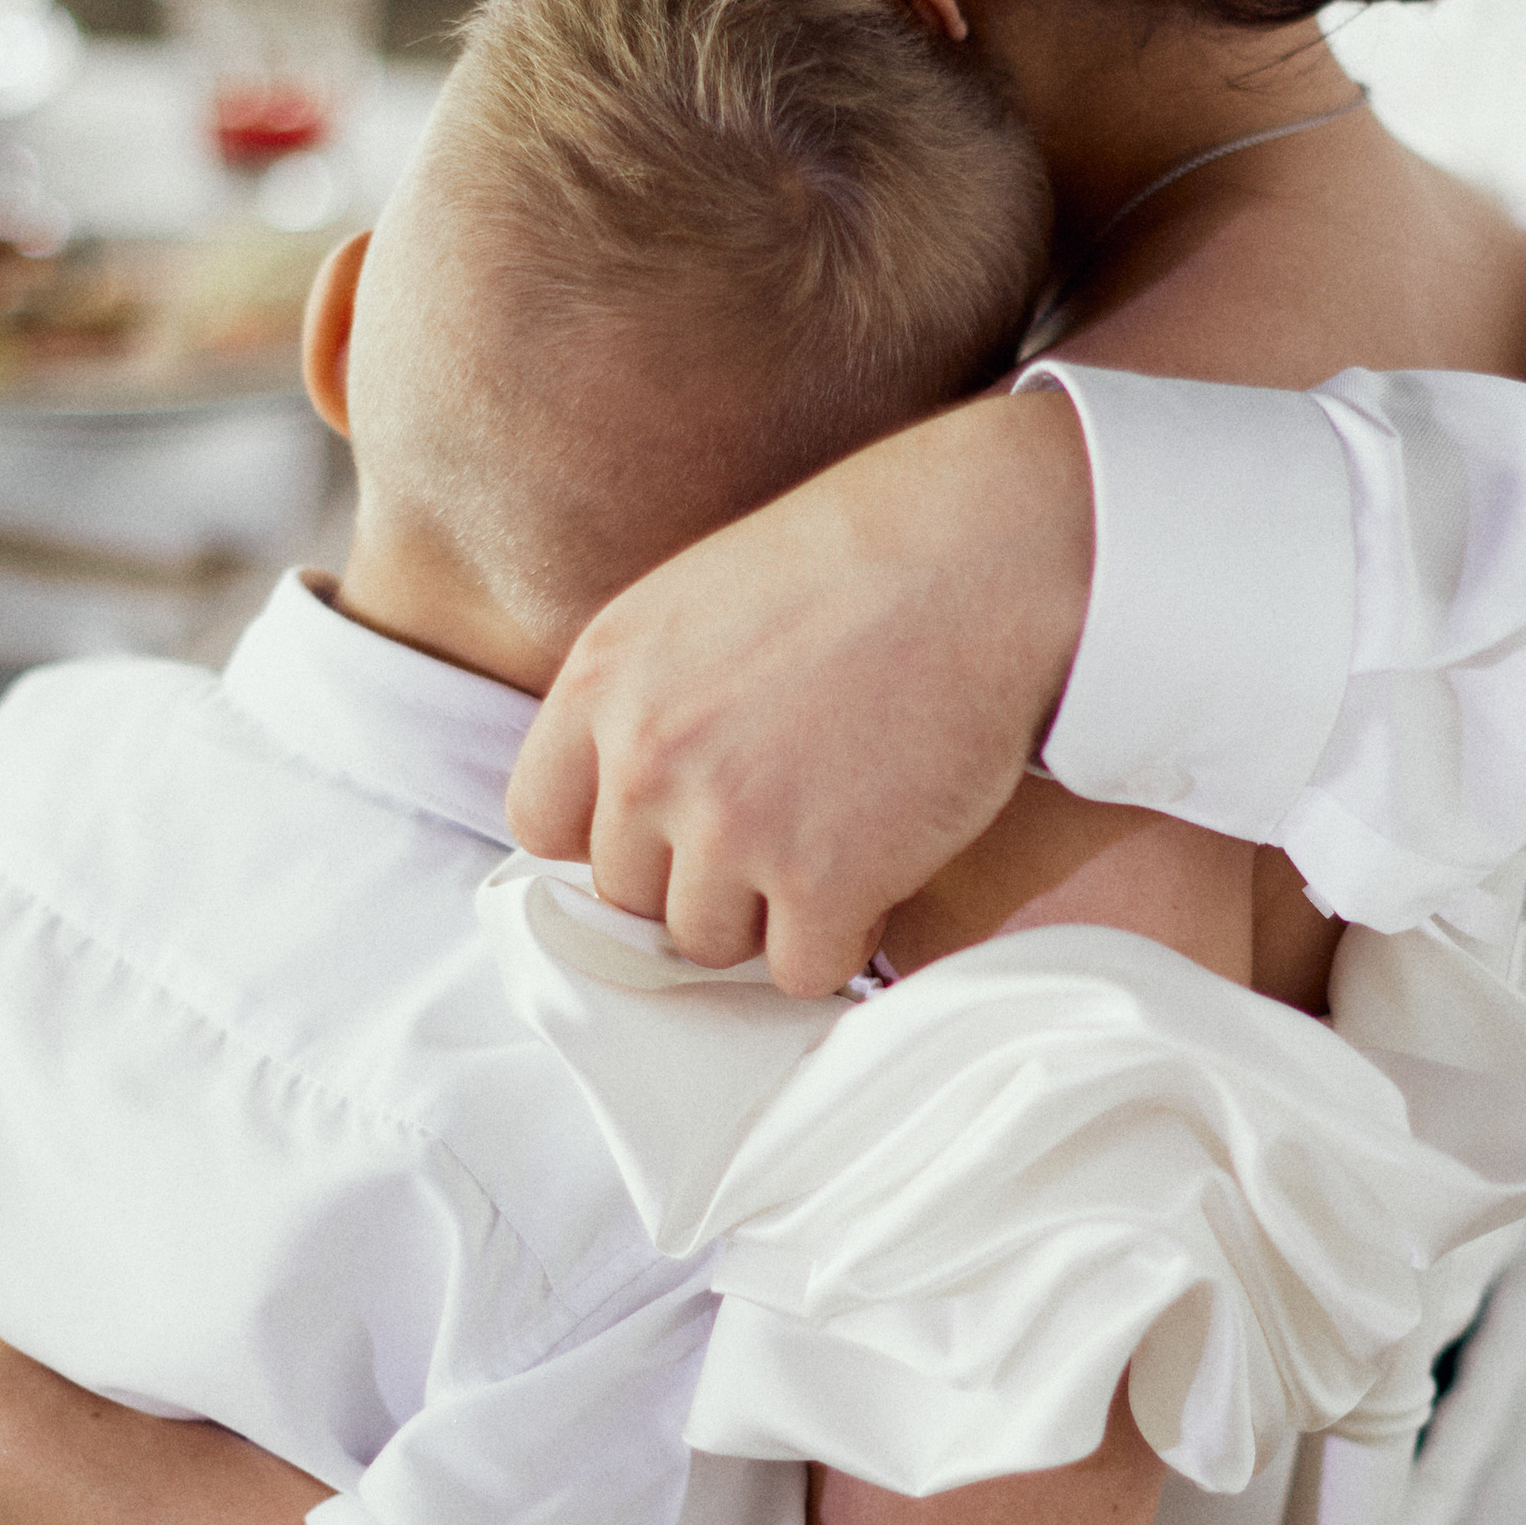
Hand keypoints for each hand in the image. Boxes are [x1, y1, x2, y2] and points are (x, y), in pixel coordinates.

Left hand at [508, 386, 1094, 994]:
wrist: (984, 555)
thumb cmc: (860, 561)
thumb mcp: (698, 601)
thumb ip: (643, 699)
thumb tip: (629, 804)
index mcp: (602, 678)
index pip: (541, 823)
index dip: (610, 837)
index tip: (670, 827)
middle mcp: (645, 756)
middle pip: (630, 896)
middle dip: (700, 877)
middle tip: (784, 821)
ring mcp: (728, 825)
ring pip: (709, 944)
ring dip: (770, 914)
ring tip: (836, 836)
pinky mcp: (822, 879)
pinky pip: (802, 969)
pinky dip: (844, 939)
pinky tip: (879, 869)